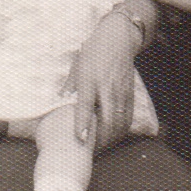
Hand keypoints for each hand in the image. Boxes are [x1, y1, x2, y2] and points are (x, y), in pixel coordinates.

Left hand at [66, 9, 138, 150]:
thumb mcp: (77, 65)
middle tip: (88, 152)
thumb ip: (70, 86)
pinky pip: (127, 119)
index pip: (86, 105)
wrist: (119, 39)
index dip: (83, 123)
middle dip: (99, 140)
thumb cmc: (95, 51)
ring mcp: (121, 93)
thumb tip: (60, 102)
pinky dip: (120, 132)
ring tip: (99, 148)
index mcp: (90, 80)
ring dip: (110, 139)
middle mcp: (107, 88)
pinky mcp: (130, 95)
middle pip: (107, 121)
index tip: (81, 139)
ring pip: (119, 123)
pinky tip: (112, 137)